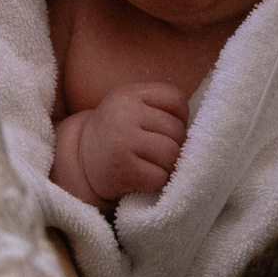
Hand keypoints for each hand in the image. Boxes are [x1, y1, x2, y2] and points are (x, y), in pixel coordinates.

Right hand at [55, 83, 187, 205]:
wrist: (80, 161)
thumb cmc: (117, 134)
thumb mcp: (132, 108)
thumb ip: (160, 108)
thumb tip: (198, 131)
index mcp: (129, 94)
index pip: (176, 98)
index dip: (180, 117)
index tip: (164, 129)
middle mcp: (124, 114)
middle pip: (177, 130)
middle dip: (174, 145)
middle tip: (154, 153)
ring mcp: (122, 141)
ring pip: (172, 154)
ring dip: (168, 166)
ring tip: (151, 166)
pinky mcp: (123, 169)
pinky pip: (160, 177)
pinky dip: (157, 182)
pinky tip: (142, 179)